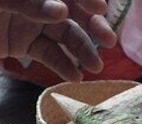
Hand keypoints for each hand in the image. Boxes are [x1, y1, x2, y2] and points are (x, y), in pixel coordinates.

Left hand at [0, 0, 115, 81]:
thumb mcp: (3, 1)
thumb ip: (30, 4)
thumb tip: (62, 11)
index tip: (100, 7)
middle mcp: (38, 5)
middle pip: (74, 13)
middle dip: (94, 27)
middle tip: (109, 41)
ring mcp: (32, 24)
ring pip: (66, 36)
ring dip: (83, 51)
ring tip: (95, 66)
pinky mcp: (25, 44)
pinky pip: (49, 54)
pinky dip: (63, 66)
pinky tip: (74, 76)